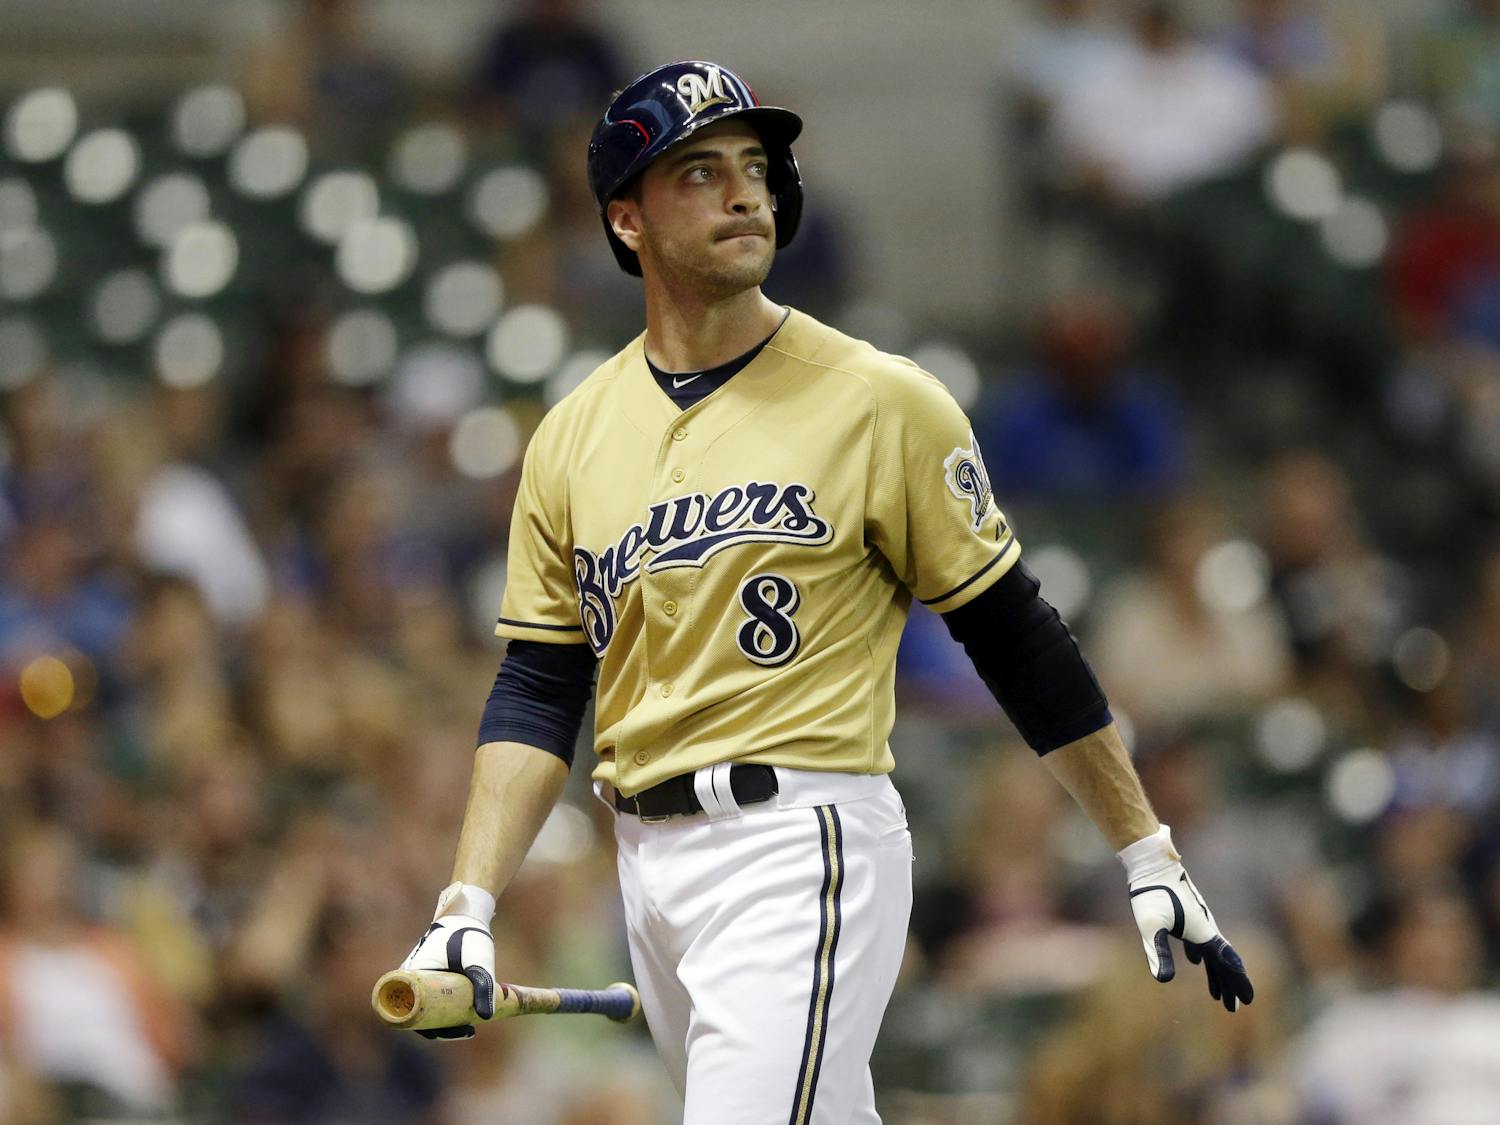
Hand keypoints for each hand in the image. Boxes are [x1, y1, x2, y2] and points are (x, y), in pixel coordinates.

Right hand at [399, 882, 497, 1038]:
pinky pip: (433, 998)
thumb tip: (485, 1017)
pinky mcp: (431, 976)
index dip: (429, 1030)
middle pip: (421, 1014)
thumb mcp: (477, 961)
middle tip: (467, 1031)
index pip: (412, 1014)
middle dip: (442, 1028)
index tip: (451, 1033)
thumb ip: (482, 986)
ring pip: (428, 1007)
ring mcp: (420, 978)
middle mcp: (410, 979)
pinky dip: (446, 1009)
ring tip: (469, 1027)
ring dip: (445, 1020)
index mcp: (411, 976)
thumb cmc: (467, 935)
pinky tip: (464, 1017)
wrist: (466, 913)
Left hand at [1118, 825, 1253, 1012]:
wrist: (1151, 863)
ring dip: (1215, 973)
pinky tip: (1194, 961)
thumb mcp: (1151, 925)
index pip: (1226, 962)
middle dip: (1229, 984)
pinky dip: (1201, 956)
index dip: (1237, 981)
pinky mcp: (1186, 915)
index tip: (1247, 1001)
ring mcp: (1197, 920)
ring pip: (1212, 952)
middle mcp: (1205, 927)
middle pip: (1222, 961)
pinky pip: (1199, 940)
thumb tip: (1164, 980)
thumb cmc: (1151, 892)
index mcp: (1203, 932)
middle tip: (1232, 1008)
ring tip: (1216, 994)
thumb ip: (1158, 951)